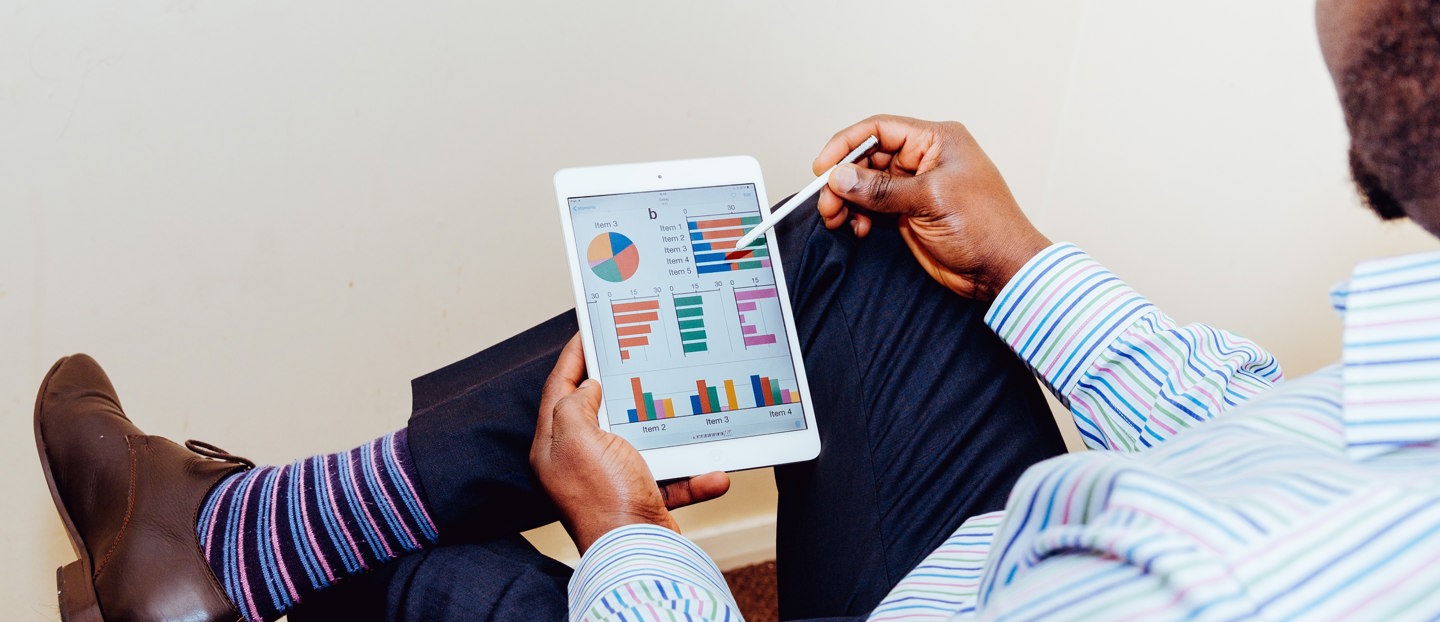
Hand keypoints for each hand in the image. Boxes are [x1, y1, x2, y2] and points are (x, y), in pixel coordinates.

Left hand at [530, 335, 730, 553]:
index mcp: (555, 446)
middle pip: (598, 411)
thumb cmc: (603, 498)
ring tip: (684, 408)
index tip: (588, 331)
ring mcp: (611, 480)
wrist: (637, 555)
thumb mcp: (578, 438)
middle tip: (637, 356)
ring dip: (669, 432)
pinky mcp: (641, 498)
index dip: (574, 357)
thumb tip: (589, 388)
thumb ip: (575, 405)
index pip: (559, 389)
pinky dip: (693, 475)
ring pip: (641, 441)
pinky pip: (671, 477)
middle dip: (622, 386)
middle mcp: (579, 462)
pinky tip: (712, 472)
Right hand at [813, 114, 1051, 300]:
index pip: (880, 129)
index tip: (823, 167)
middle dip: (844, 179)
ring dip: (847, 200)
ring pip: (866, 185)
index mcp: (936, 140)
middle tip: (827, 202)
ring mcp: (915, 187)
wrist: (1001, 269)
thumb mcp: (930, 200)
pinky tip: (858, 229)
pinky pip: (873, 207)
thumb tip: (841, 177)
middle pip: (868, 158)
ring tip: (837, 218)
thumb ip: (881, 189)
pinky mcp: (909, 213)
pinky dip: (859, 216)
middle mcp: (924, 159)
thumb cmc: (986, 227)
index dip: (847, 145)